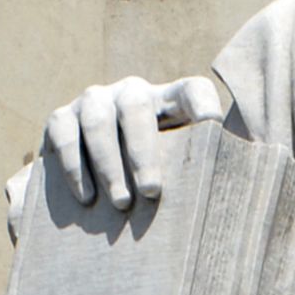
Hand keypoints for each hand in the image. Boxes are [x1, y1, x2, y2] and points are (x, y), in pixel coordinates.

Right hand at [44, 76, 223, 208]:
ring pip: (98, 121)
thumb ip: (203, 174)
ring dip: (109, 164)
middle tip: (152, 193)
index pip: (192, 91)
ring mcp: (94, 102)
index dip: (202, 104)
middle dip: (143, 151)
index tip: (210, 126)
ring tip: (121, 204)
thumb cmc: (151, 181)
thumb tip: (234, 191)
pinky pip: (63, 135)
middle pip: (136, 107)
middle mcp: (131, 93)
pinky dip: (73, 168)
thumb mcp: (179, 171)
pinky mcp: (61, 118)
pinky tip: (86, 199)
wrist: (94, 186)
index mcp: (170, 101)